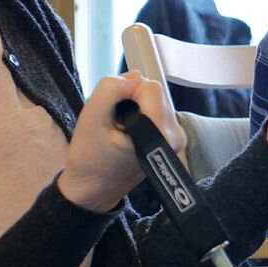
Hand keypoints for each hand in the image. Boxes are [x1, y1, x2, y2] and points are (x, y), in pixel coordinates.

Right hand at [58, 72, 184, 212]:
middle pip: (155, 91)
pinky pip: (156, 109)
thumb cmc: (90, 160)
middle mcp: (176, 135)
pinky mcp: (172, 138)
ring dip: (134, 105)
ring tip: (118, 127)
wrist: (94, 190)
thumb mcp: (90, 118)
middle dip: (131, 98)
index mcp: (162, 133)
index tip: (112, 112)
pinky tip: (126, 129)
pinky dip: (140, 113)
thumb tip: (133, 76)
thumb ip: (110, 90)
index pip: (150, 86)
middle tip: (112, 120)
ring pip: (155, 98)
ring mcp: (177, 138)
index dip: (125, 92)